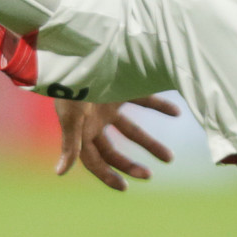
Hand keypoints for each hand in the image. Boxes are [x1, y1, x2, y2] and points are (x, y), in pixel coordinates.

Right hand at [54, 95, 180, 190]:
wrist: (77, 49)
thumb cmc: (71, 85)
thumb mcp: (71, 116)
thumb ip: (69, 145)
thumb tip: (59, 173)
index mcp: (81, 131)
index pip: (94, 161)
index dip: (107, 175)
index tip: (125, 188)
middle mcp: (94, 122)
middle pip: (114, 151)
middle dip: (130, 165)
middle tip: (150, 175)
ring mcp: (108, 106)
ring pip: (132, 131)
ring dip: (149, 144)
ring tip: (171, 158)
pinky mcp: (121, 89)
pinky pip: (143, 101)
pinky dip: (160, 107)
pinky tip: (176, 112)